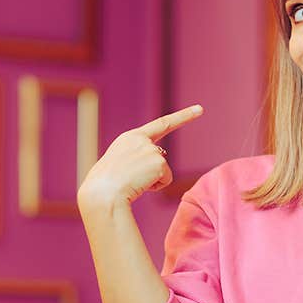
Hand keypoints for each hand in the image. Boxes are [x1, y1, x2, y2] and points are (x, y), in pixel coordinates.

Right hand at [77, 104, 204, 209]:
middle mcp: (141, 139)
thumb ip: (136, 160)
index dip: (183, 117)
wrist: (102, 193)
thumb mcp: (117, 166)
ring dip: (150, 181)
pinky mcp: (159, 163)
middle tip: (132, 180)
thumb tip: (155, 167)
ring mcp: (151, 150)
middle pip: (160, 159)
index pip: (160, 124)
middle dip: (158, 170)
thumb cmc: (104, 186)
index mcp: (129, 138)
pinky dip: (155, 187)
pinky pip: (165, 181)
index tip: (200, 109)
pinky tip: (139, 186)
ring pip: (162, 171)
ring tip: (130, 182)